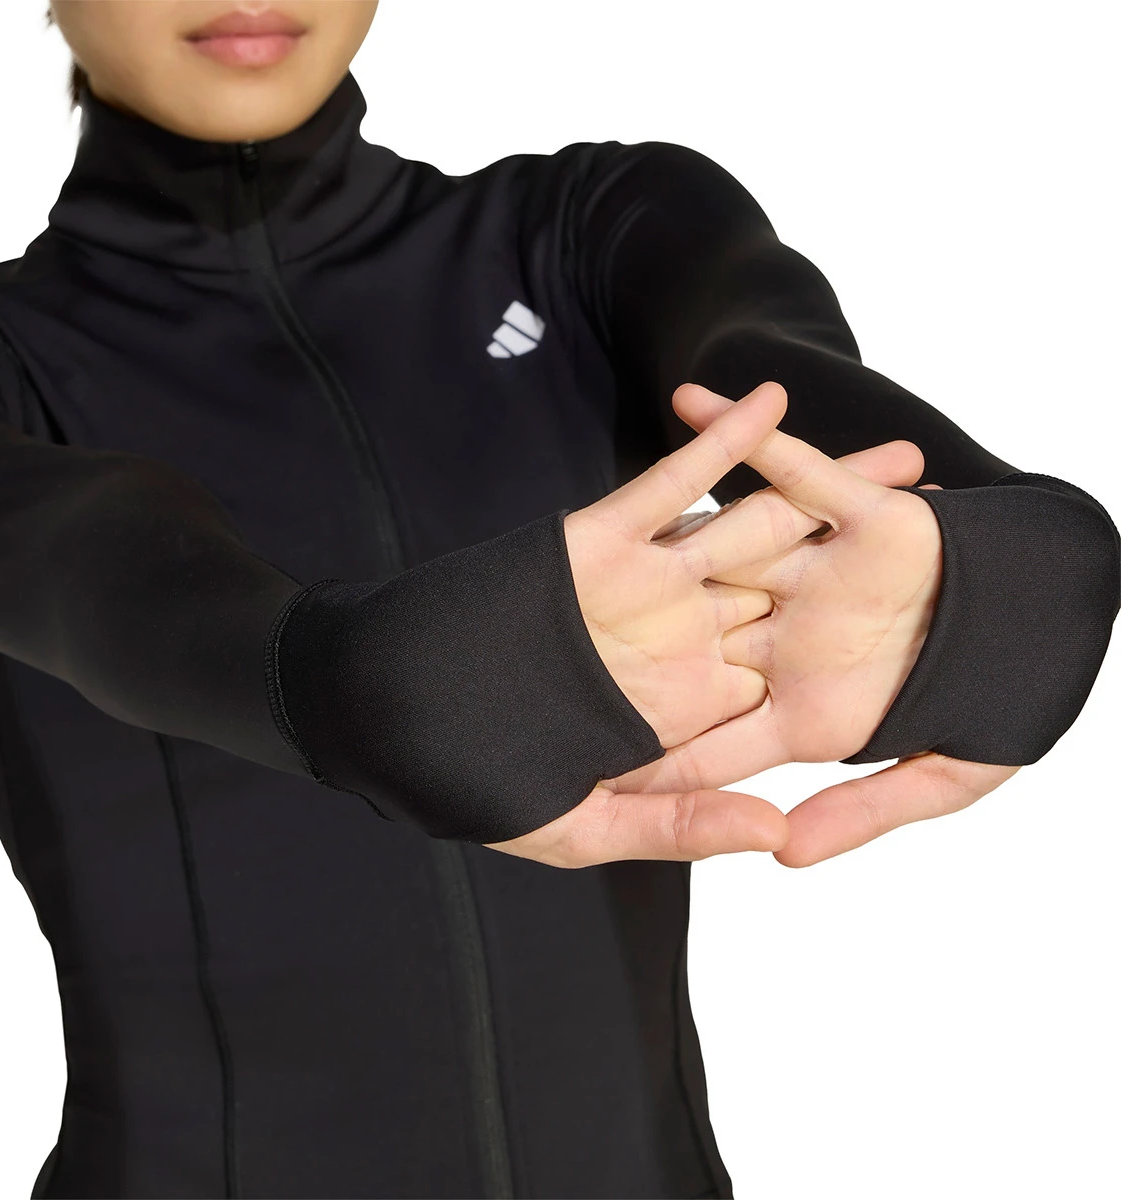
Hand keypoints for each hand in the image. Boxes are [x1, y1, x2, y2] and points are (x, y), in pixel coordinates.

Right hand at [488, 382, 923, 867]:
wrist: (401, 709)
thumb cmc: (484, 781)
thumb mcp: (586, 823)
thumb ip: (681, 821)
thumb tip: (776, 833)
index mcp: (690, 708)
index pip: (796, 678)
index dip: (871, 661)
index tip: (946, 640)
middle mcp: (680, 639)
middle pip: (798, 590)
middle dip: (871, 558)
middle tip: (950, 526)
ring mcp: (644, 584)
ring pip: (750, 526)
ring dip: (823, 485)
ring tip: (904, 454)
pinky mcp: (600, 537)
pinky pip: (670, 483)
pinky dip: (718, 442)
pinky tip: (774, 403)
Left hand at [618, 381, 1018, 864]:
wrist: (1051, 628)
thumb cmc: (997, 704)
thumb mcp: (938, 776)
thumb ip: (860, 812)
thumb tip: (782, 852)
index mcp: (799, 707)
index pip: (703, 738)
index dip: (640, 754)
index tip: (571, 771)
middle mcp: (790, 639)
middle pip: (687, 643)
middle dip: (618, 645)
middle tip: (536, 655)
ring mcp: (817, 575)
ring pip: (724, 547)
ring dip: (663, 532)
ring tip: (584, 528)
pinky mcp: (859, 512)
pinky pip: (790, 467)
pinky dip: (745, 432)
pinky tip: (688, 399)